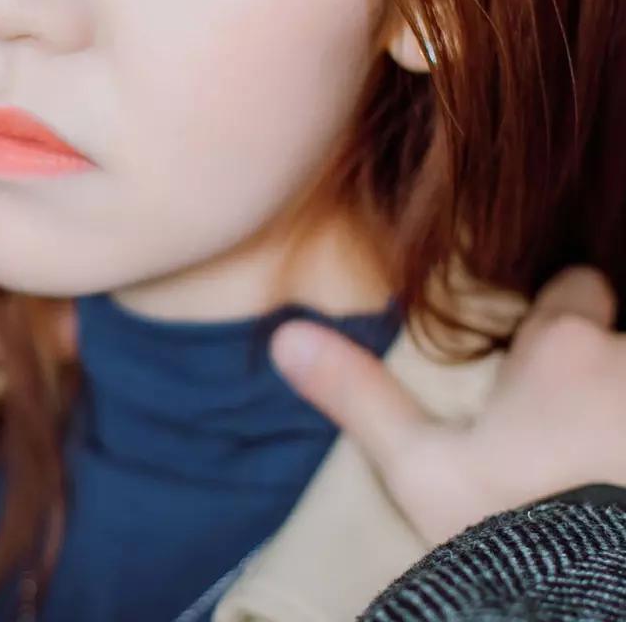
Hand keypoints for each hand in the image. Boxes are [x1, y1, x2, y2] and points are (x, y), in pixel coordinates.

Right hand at [269, 266, 625, 545]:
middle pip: (620, 344)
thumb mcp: (424, 472)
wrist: (592, 602)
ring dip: (620, 412)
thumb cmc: (512, 532)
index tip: (546, 362)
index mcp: (561, 348)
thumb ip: (362, 396)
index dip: (564, 317)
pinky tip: (616, 494)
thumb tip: (285, 336)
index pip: (581, 287)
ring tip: (603, 466)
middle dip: (603, 374)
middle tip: (576, 427)